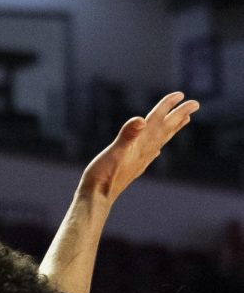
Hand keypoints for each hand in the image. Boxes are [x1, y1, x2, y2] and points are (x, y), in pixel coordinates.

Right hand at [79, 92, 198, 202]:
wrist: (97, 198)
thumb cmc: (103, 176)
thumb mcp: (114, 152)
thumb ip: (128, 136)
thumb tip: (141, 119)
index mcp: (141, 144)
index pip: (157, 121)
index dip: (167, 106)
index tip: (180, 94)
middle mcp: (145, 151)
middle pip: (166, 129)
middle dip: (180, 115)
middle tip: (195, 103)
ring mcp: (141, 160)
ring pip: (162, 140)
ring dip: (173, 128)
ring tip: (184, 120)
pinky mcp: (134, 166)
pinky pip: (152, 151)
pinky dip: (158, 144)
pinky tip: (157, 148)